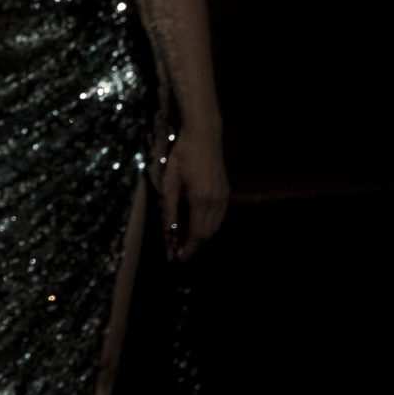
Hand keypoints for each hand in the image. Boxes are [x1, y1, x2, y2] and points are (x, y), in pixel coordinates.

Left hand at [157, 128, 226, 260]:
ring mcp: (224, 197)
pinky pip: (220, 217)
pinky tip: (198, 227)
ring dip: (203, 238)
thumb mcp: (169, 180)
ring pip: (216, 227)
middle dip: (195, 246)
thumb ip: (169, 207)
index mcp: (201, 199)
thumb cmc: (182, 155)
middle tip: (179, 253)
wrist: (205, 136)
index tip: (177, 258)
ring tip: (187, 243)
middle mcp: (216, 201)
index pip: (196, 233)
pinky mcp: (226, 192)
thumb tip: (167, 229)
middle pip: (208, 233)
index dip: (188, 248)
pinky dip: (210, 226)